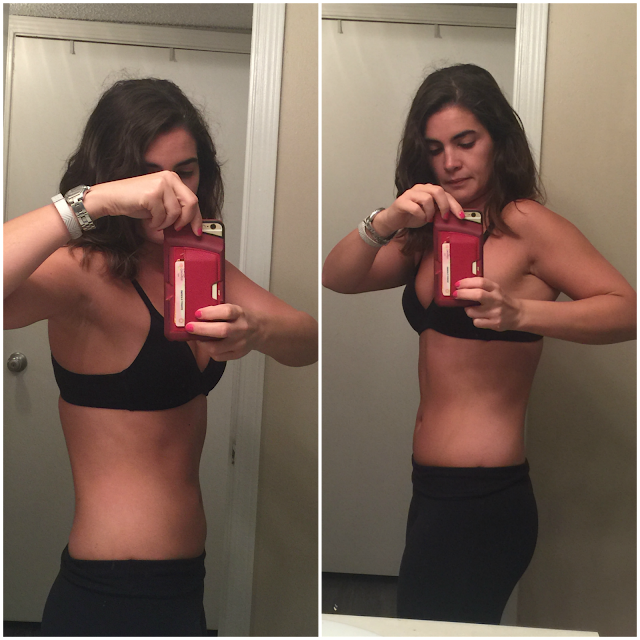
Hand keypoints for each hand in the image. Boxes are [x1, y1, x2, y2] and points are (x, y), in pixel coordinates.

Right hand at [84, 170, 201, 233]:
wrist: (111, 197)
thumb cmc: (135, 201)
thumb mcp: (161, 203)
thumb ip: (176, 208)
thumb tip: (191, 225)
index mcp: (173, 178)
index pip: (193, 199)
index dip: (197, 217)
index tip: (197, 230)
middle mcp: (169, 178)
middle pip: (191, 203)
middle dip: (185, 221)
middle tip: (176, 229)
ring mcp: (160, 184)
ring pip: (176, 212)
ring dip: (166, 223)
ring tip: (155, 222)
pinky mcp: (152, 194)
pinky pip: (162, 216)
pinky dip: (156, 223)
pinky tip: (149, 220)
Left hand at [185, 304, 259, 360]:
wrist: (260, 330)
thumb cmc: (242, 318)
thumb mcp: (234, 309)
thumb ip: (218, 311)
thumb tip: (196, 316)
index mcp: (240, 314)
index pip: (226, 312)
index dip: (210, 313)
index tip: (197, 313)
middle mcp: (241, 329)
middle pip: (221, 331)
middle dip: (202, 329)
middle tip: (189, 327)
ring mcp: (240, 343)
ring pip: (217, 348)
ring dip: (203, 343)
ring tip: (197, 338)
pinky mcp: (237, 354)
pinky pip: (218, 356)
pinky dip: (209, 351)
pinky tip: (208, 345)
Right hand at [376, 184, 464, 234]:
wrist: (394, 220)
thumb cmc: (412, 216)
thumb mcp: (430, 214)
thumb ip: (440, 211)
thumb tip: (455, 216)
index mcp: (429, 190)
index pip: (446, 194)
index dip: (455, 205)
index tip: (461, 216)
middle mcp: (420, 188)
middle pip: (437, 191)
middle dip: (444, 205)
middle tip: (444, 217)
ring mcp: (410, 194)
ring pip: (427, 198)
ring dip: (430, 212)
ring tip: (427, 219)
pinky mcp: (401, 201)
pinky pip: (415, 207)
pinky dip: (420, 215)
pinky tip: (420, 218)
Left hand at [454, 278, 522, 331]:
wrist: (517, 314)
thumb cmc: (501, 300)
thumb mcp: (494, 290)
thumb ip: (481, 287)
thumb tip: (461, 286)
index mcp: (496, 288)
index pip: (481, 282)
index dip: (467, 282)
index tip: (457, 285)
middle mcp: (497, 299)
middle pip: (478, 295)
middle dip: (463, 294)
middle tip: (455, 294)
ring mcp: (496, 312)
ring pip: (472, 311)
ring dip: (467, 310)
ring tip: (472, 309)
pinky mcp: (495, 323)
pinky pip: (477, 322)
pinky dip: (475, 320)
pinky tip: (480, 317)